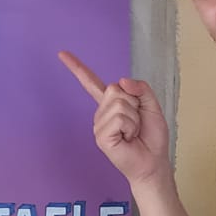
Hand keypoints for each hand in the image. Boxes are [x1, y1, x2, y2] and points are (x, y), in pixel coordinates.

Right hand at [59, 52, 170, 189]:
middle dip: (134, 103)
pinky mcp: (101, 137)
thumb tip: (122, 81)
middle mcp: (102, 113)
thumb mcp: (151, 105)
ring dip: (134, 117)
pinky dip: (131, 127)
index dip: (77, 67)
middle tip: (137, 122)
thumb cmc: (152, 137)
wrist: (154, 161)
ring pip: (120, 103)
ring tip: (133, 132)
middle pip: (115, 88)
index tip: (62, 53)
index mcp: (111, 104)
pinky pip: (119, 119)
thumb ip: (140, 88)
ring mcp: (99, 125)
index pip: (91, 82)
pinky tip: (128, 138)